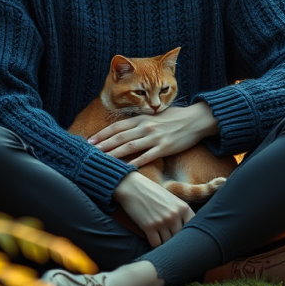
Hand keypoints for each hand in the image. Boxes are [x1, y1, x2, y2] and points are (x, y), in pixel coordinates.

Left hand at [88, 102, 218, 166]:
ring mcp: (155, 137)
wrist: (195, 120)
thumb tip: (124, 129)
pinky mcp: (165, 147)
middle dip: (103, 146)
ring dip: (114, 154)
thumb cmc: (174, 118)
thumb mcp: (154, 116)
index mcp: (141, 118)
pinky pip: (147, 156)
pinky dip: (135, 162)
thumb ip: (139, 122)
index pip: (117, 127)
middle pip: (119, 137)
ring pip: (130, 147)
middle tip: (89, 153)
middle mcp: (145, 126)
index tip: (89, 141)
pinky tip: (126, 168)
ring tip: (102, 161)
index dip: (102, 134)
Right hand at [113, 171, 194, 246]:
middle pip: (180, 238)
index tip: (183, 235)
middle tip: (169, 237)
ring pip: (168, 242)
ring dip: (164, 242)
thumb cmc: (153, 193)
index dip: (188, 234)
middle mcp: (174, 215)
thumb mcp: (172, 199)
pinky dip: (154, 243)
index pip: (193, 228)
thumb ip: (181, 213)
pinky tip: (151, 236)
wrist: (132, 186)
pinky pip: (156, 244)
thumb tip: (188, 232)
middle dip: (174, 239)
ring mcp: (162, 221)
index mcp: (183, 207)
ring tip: (159, 235)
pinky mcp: (149, 227)